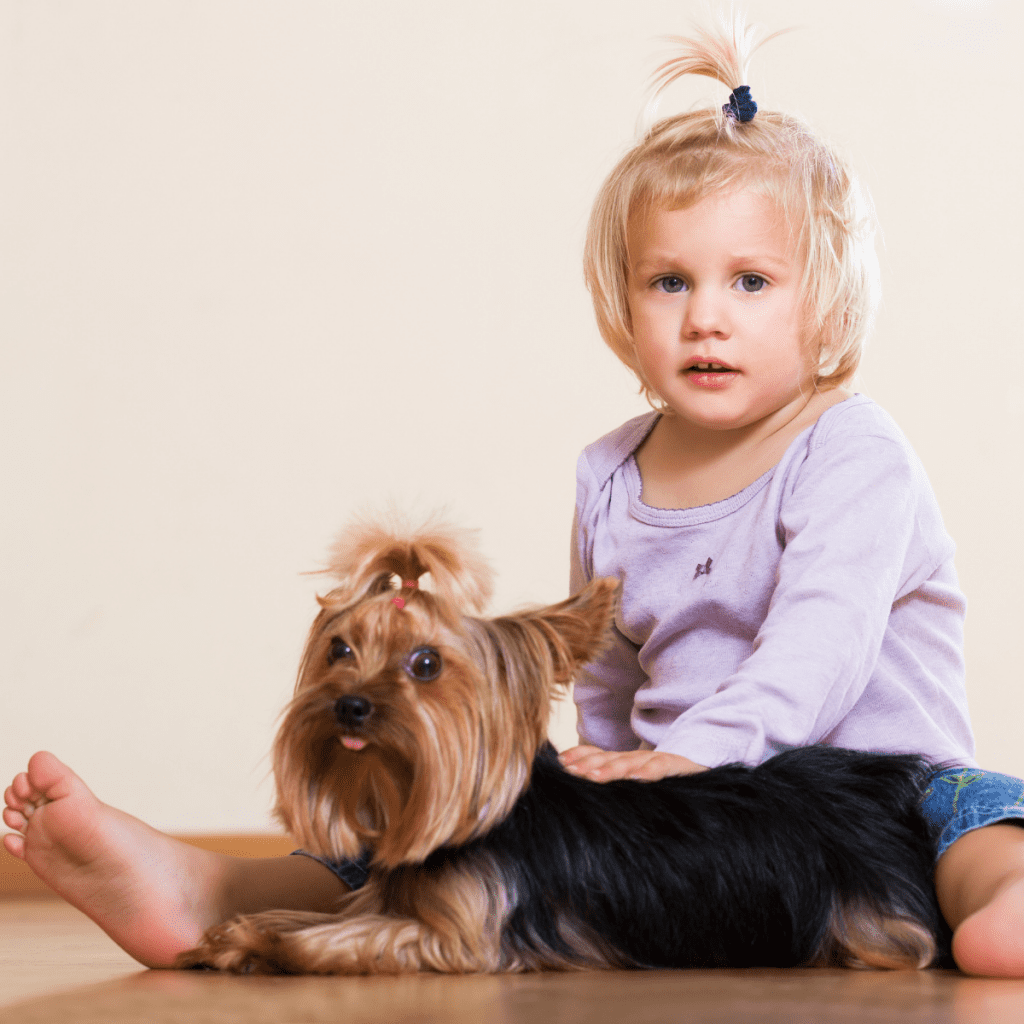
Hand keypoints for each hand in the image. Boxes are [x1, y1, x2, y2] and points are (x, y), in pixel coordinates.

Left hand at [558, 745, 706, 781]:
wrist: (706, 770)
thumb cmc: (666, 782)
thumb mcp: (637, 780)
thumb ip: (615, 780)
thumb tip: (584, 784)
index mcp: (625, 762)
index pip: (599, 755)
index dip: (580, 756)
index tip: (561, 762)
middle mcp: (637, 759)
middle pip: (609, 759)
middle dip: (587, 764)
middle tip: (568, 771)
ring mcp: (656, 761)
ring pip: (630, 763)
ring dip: (611, 769)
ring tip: (593, 776)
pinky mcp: (676, 766)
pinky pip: (660, 768)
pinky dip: (648, 773)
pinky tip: (636, 779)